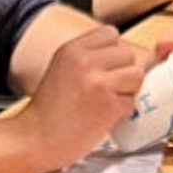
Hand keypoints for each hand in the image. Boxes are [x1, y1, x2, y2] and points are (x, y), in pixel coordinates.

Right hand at [18, 26, 143, 168]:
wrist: (35, 139)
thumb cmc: (49, 111)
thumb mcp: (63, 69)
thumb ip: (89, 57)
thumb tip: (128, 53)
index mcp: (71, 49)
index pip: (111, 34)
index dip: (113, 53)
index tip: (104, 69)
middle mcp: (84, 61)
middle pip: (127, 54)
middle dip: (123, 72)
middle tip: (105, 90)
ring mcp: (97, 83)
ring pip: (136, 75)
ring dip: (127, 91)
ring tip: (107, 102)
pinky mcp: (107, 105)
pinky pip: (131, 102)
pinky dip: (122, 112)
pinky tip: (102, 117)